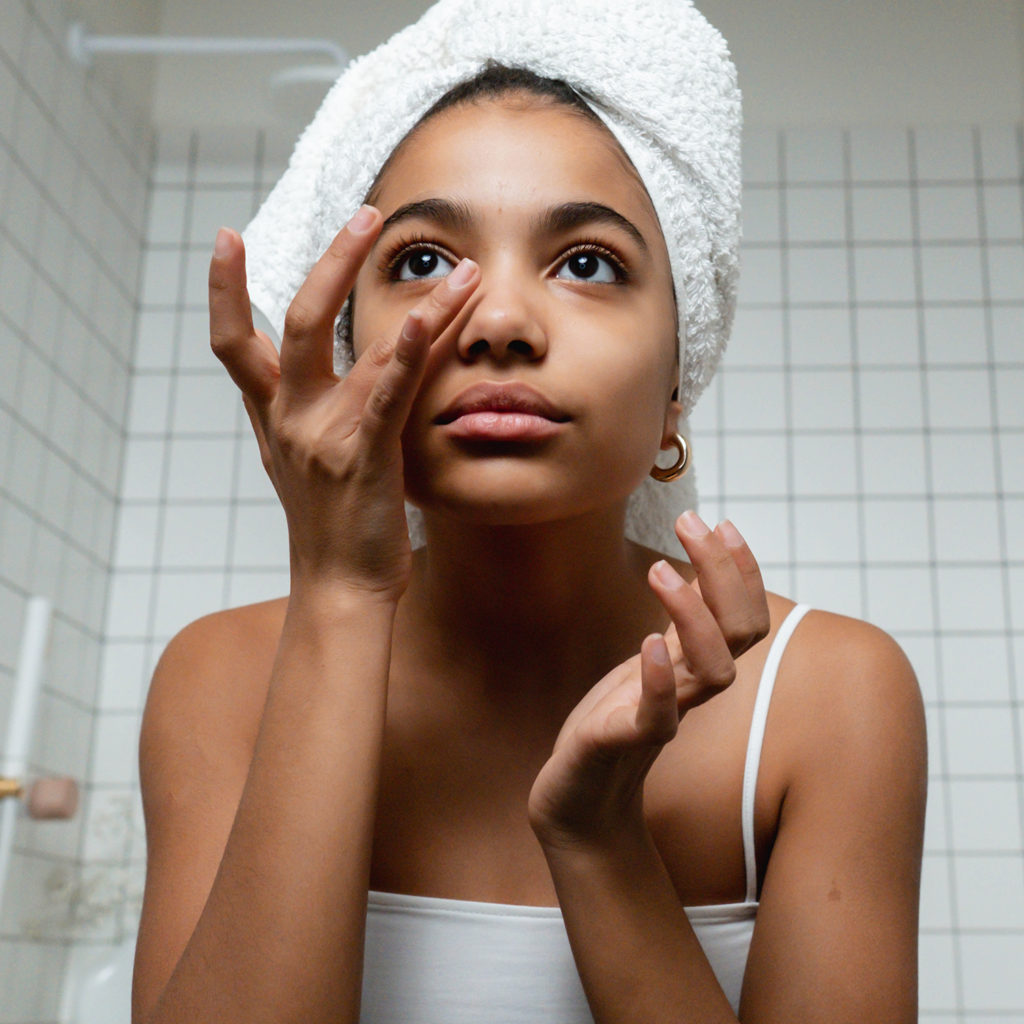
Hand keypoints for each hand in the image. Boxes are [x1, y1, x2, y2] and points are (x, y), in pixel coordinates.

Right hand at [208, 208, 478, 597]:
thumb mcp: (306, 460)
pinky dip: (406, 353)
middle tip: (366, 215)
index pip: (233, 343)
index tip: (225, 237)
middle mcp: (290, 419)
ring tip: (461, 266)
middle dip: (330, 263)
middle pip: (296, 322)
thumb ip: (308, 410)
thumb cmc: (332, 525)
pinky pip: (386, 395)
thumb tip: (316, 372)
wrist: (339, 588)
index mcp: (274, 417)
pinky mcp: (364, 457)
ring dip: (419, 304)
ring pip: (360, 350)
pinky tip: (431, 317)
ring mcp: (324, 437)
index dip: (222, 289)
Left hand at [528, 513, 769, 848]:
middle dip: (726, 572)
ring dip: (693, 616)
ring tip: (660, 571)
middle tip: (691, 521)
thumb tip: (696, 572)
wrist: (576, 801)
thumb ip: (676, 629)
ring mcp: (661, 717)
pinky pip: (658, 719)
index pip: (745, 618)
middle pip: (740, 633)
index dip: (744, 572)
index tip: (723, 523)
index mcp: (692, 667)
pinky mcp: (623, 744)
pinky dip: (659, 682)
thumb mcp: (647, 664)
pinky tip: (649, 645)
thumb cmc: (612, 725)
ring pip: (713, 673)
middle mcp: (688, 690)